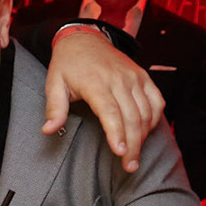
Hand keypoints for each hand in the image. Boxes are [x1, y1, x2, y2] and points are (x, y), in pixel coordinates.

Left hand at [44, 27, 163, 172]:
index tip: (120, 152)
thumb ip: (54, 109)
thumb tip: (48, 130)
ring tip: (135, 156)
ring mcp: (135, 77)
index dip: (117, 133)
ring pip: (147, 112)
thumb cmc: (67, 65)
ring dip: (144, 136)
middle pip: (132, 117)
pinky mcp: (143, 76)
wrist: (85, 38)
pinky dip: (154, 119)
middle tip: (129, 166)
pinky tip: (146, 133)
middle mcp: (120, 80)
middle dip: (133, 145)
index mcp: (96, 83)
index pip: (111, 112)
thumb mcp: (53, 84)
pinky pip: (156, 100)